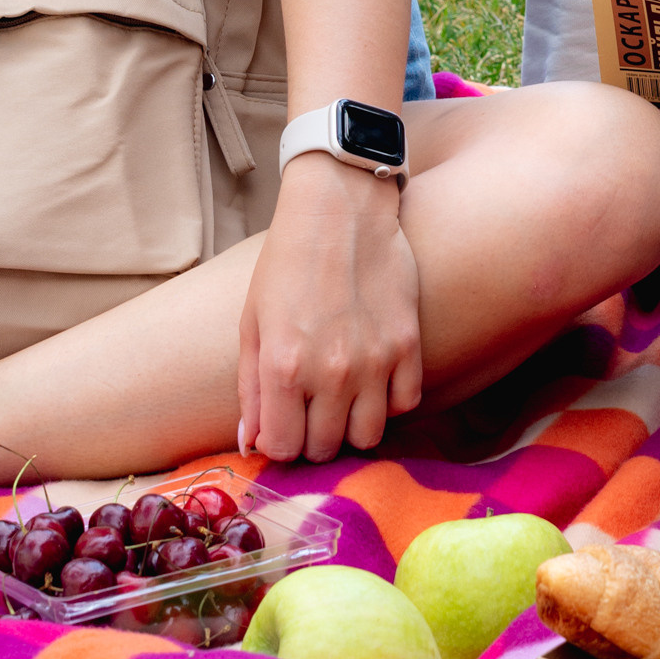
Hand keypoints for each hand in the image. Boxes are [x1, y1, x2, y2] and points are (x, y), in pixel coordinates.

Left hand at [237, 155, 421, 461]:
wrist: (340, 210)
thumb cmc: (287, 263)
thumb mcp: (253, 322)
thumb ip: (251, 388)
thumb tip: (253, 442)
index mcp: (284, 366)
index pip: (283, 447)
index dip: (279, 443)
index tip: (281, 425)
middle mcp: (331, 372)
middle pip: (325, 448)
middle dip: (312, 439)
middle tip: (310, 413)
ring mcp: (375, 360)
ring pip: (368, 436)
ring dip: (351, 427)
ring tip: (342, 402)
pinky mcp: (408, 345)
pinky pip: (405, 404)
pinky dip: (389, 403)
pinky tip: (373, 382)